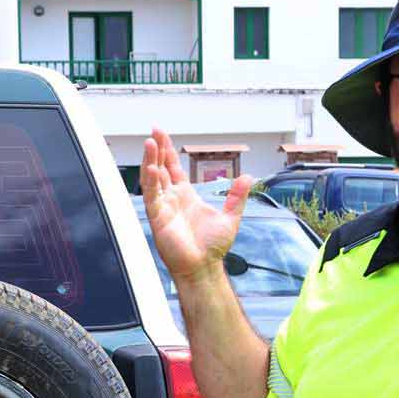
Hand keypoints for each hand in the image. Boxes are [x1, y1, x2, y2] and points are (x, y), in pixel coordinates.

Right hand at [141, 127, 254, 285]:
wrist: (204, 267)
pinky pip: (151, 196)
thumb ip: (236, 196)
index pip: (173, 168)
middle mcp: (172, 199)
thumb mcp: (231, 217)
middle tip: (154, 130)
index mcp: (186, 196)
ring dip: (150, 160)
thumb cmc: (212, 248)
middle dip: (157, 149)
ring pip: (153, 178)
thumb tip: (248, 178)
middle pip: (161, 168)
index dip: (168, 151)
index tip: (162, 135)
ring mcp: (163, 207)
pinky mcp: (158, 218)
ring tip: (150, 142)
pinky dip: (150, 181)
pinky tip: (151, 167)